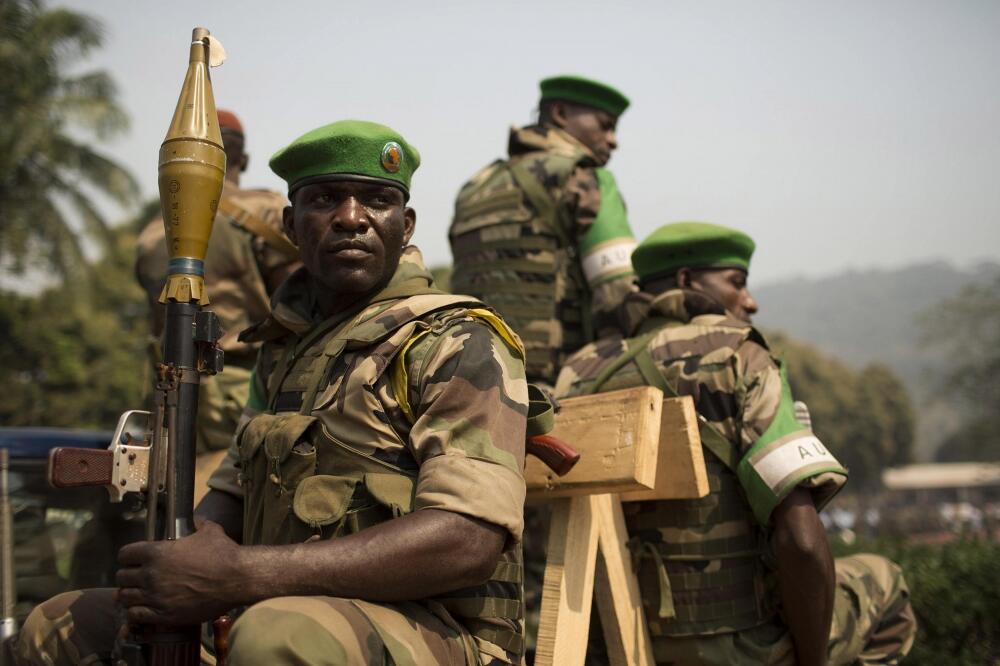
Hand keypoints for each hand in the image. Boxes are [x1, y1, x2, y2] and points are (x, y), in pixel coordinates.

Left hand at [116, 520, 241, 624]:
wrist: (236, 579)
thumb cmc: (223, 553)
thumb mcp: (210, 531)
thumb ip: (198, 524)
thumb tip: (197, 519)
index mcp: (157, 552)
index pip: (125, 554)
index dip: (128, 556)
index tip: (132, 560)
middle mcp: (151, 574)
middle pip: (122, 577)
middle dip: (127, 577)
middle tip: (134, 579)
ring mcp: (156, 596)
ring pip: (125, 597)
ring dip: (128, 596)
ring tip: (135, 596)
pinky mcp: (164, 614)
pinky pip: (136, 615)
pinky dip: (135, 613)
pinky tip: (141, 610)